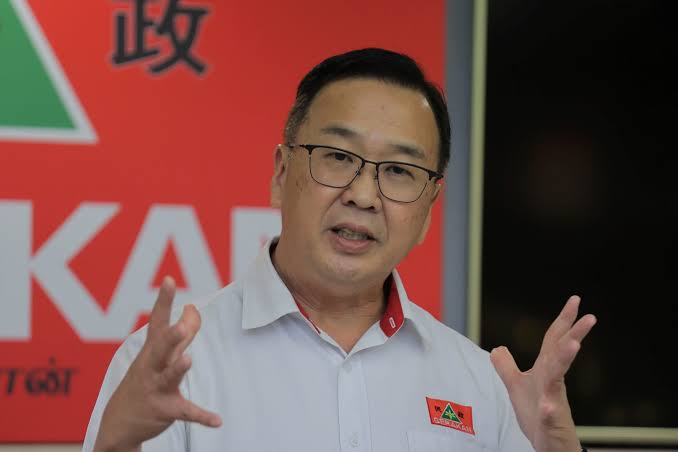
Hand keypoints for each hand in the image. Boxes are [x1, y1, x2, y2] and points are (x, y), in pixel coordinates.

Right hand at [94, 277, 221, 451]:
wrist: (119, 422)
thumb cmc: (145, 379)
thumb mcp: (161, 355)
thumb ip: (182, 332)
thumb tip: (194, 309)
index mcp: (152, 349)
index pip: (158, 321)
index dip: (164, 301)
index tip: (169, 280)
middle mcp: (152, 366)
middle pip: (161, 347)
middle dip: (170, 336)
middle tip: (180, 325)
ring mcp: (156, 388)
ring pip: (168, 377)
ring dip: (178, 369)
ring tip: (188, 360)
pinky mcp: (165, 409)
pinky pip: (185, 411)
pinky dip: (202, 416)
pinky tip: (217, 420)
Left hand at [490, 296, 595, 451]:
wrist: (548, 446)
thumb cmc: (536, 417)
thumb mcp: (516, 387)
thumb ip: (507, 367)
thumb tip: (498, 348)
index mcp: (545, 371)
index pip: (554, 340)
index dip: (563, 320)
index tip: (575, 300)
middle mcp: (552, 383)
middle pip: (561, 354)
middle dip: (574, 334)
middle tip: (589, 317)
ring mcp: (554, 402)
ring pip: (558, 379)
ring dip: (564, 360)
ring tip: (573, 344)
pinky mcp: (551, 424)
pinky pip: (551, 416)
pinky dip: (550, 410)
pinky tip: (548, 406)